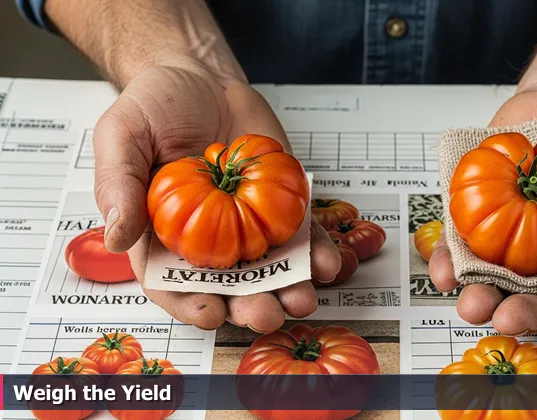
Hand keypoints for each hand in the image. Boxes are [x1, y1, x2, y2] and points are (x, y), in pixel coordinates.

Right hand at [93, 63, 340, 330]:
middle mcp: (206, 239)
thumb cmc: (154, 107)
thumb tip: (117, 237)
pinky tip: (327, 262)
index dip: (190, 304)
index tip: (211, 312)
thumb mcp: (121, 137)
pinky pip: (301, 235)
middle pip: (229, 286)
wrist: (199, 77)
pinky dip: (316, 252)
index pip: (172, 284)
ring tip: (303, 298)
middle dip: (250, 306)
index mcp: (160, 235)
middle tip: (267, 313)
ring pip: (270, 270)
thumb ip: (117, 187)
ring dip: (290, 288)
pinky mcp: (279, 206)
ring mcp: (247, 225)